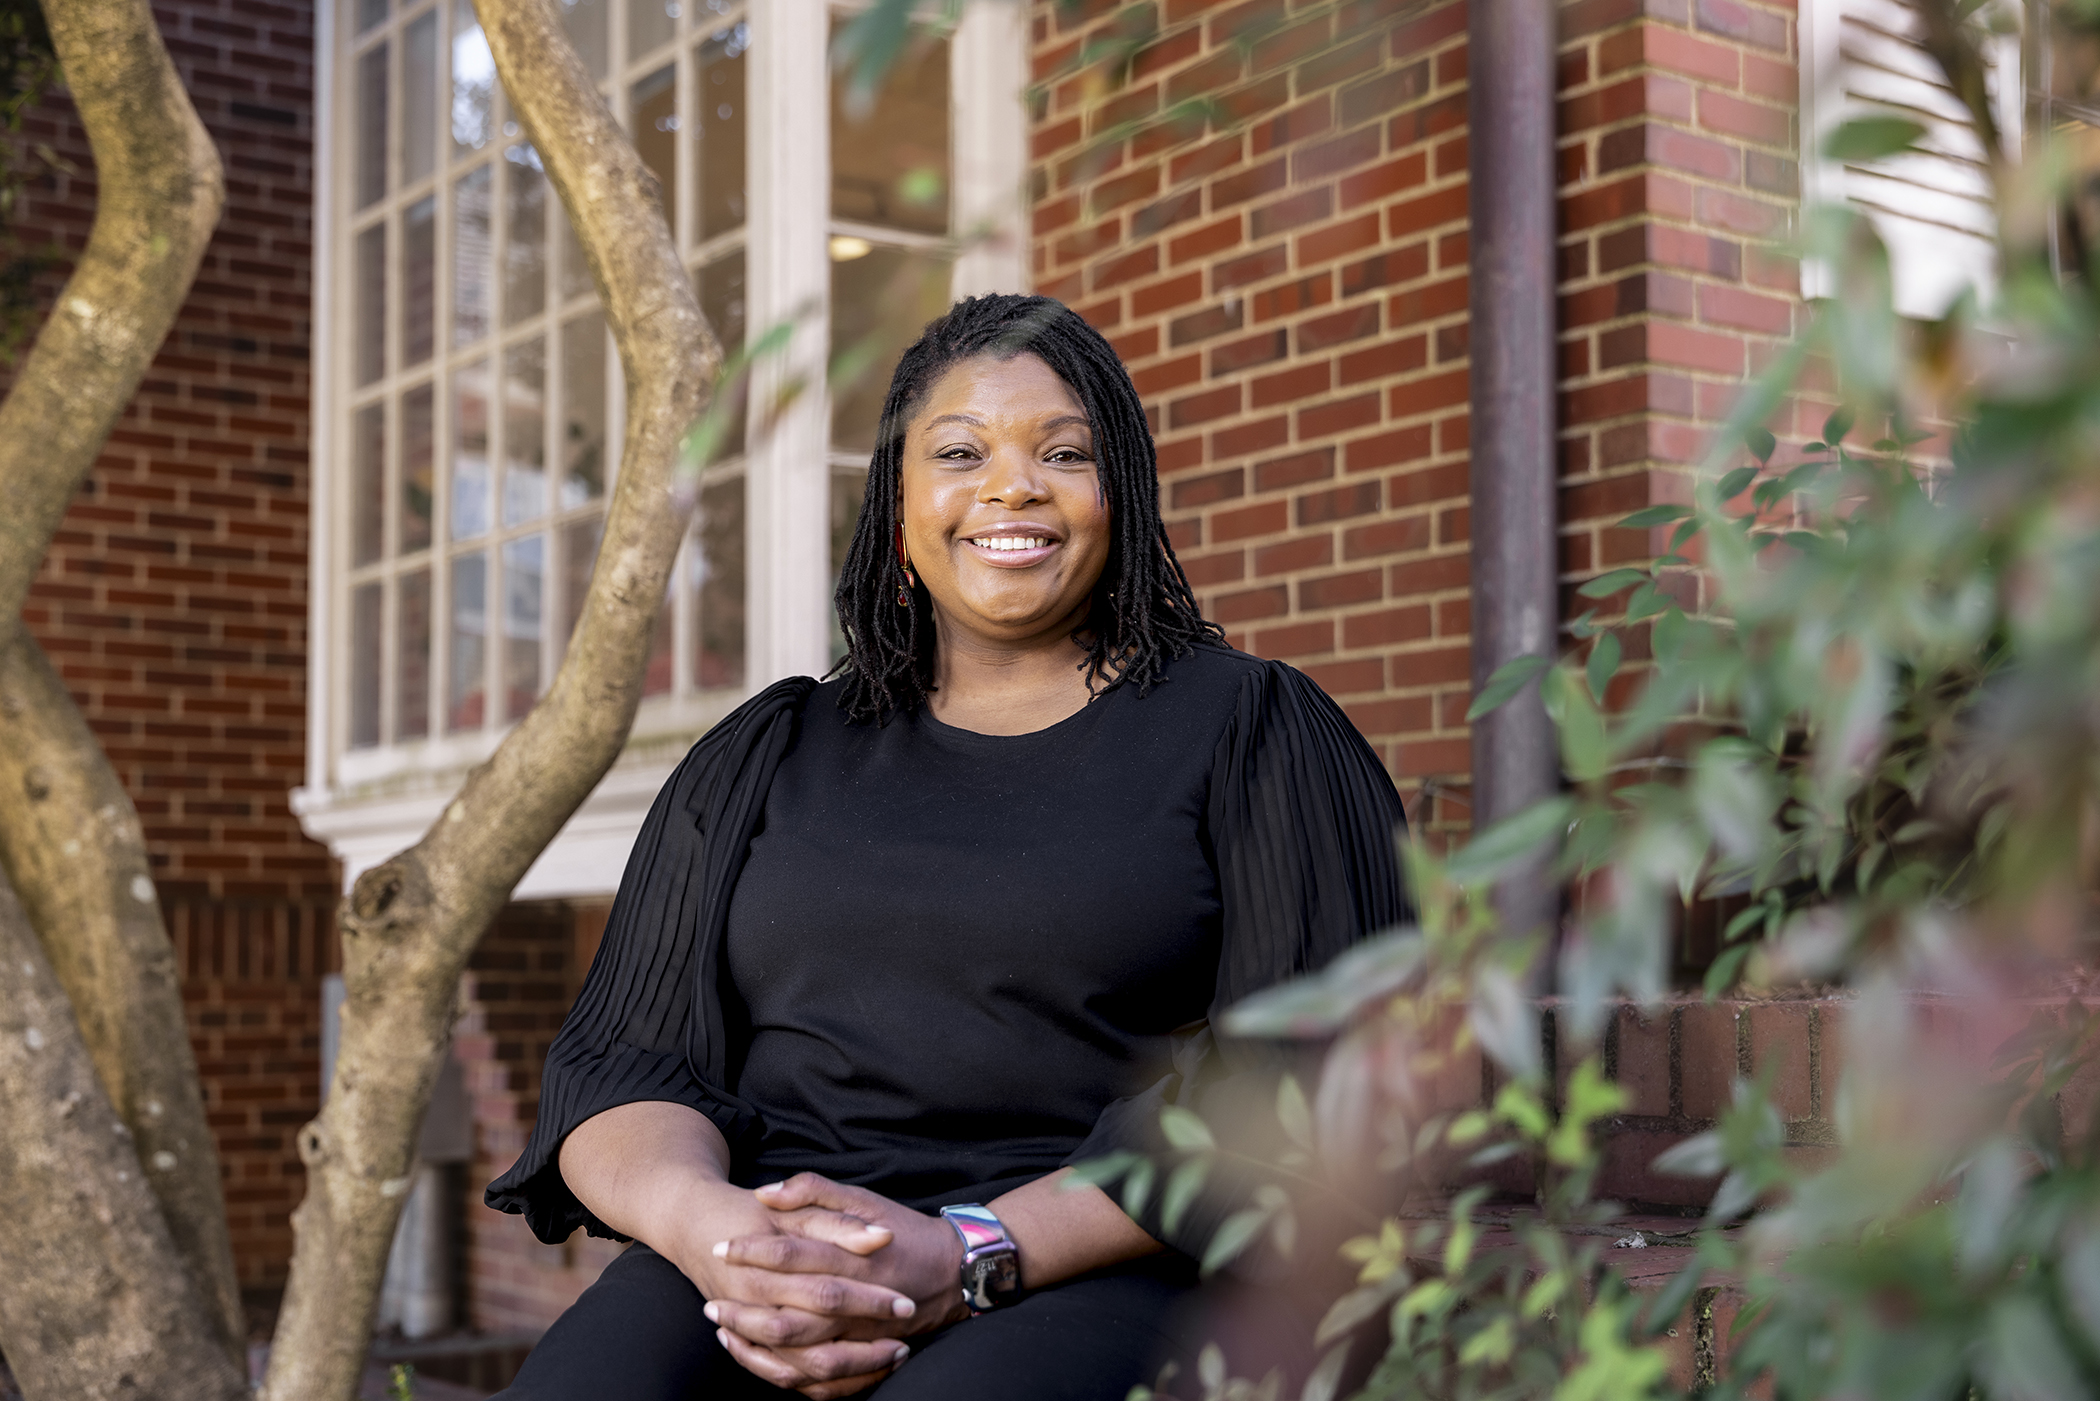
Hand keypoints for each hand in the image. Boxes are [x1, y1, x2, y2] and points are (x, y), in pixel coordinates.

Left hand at [705, 1175, 969, 1391]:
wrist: (952, 1271)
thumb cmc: (902, 1230)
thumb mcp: (862, 1198)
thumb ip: (813, 1191)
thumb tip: (765, 1192)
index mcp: (851, 1254)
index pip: (792, 1253)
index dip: (753, 1250)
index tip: (721, 1246)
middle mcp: (854, 1298)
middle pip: (789, 1313)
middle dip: (743, 1308)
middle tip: (709, 1301)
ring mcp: (858, 1333)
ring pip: (799, 1353)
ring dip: (756, 1345)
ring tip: (723, 1330)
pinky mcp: (863, 1355)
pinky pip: (818, 1378)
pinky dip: (783, 1371)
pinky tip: (756, 1356)